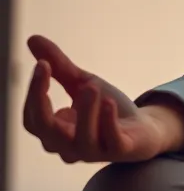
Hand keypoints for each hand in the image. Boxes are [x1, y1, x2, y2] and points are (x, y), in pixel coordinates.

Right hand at [22, 34, 166, 163]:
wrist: (144, 129)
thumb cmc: (107, 108)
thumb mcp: (83, 83)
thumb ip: (59, 67)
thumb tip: (32, 38)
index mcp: (56, 133)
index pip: (33, 119)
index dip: (34, 93)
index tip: (42, 64)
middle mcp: (69, 147)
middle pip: (46, 131)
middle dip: (43, 102)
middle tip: (50, 69)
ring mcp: (95, 152)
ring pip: (81, 140)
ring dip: (85, 112)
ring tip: (91, 86)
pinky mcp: (120, 150)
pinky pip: (111, 142)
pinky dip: (108, 122)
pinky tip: (109, 101)